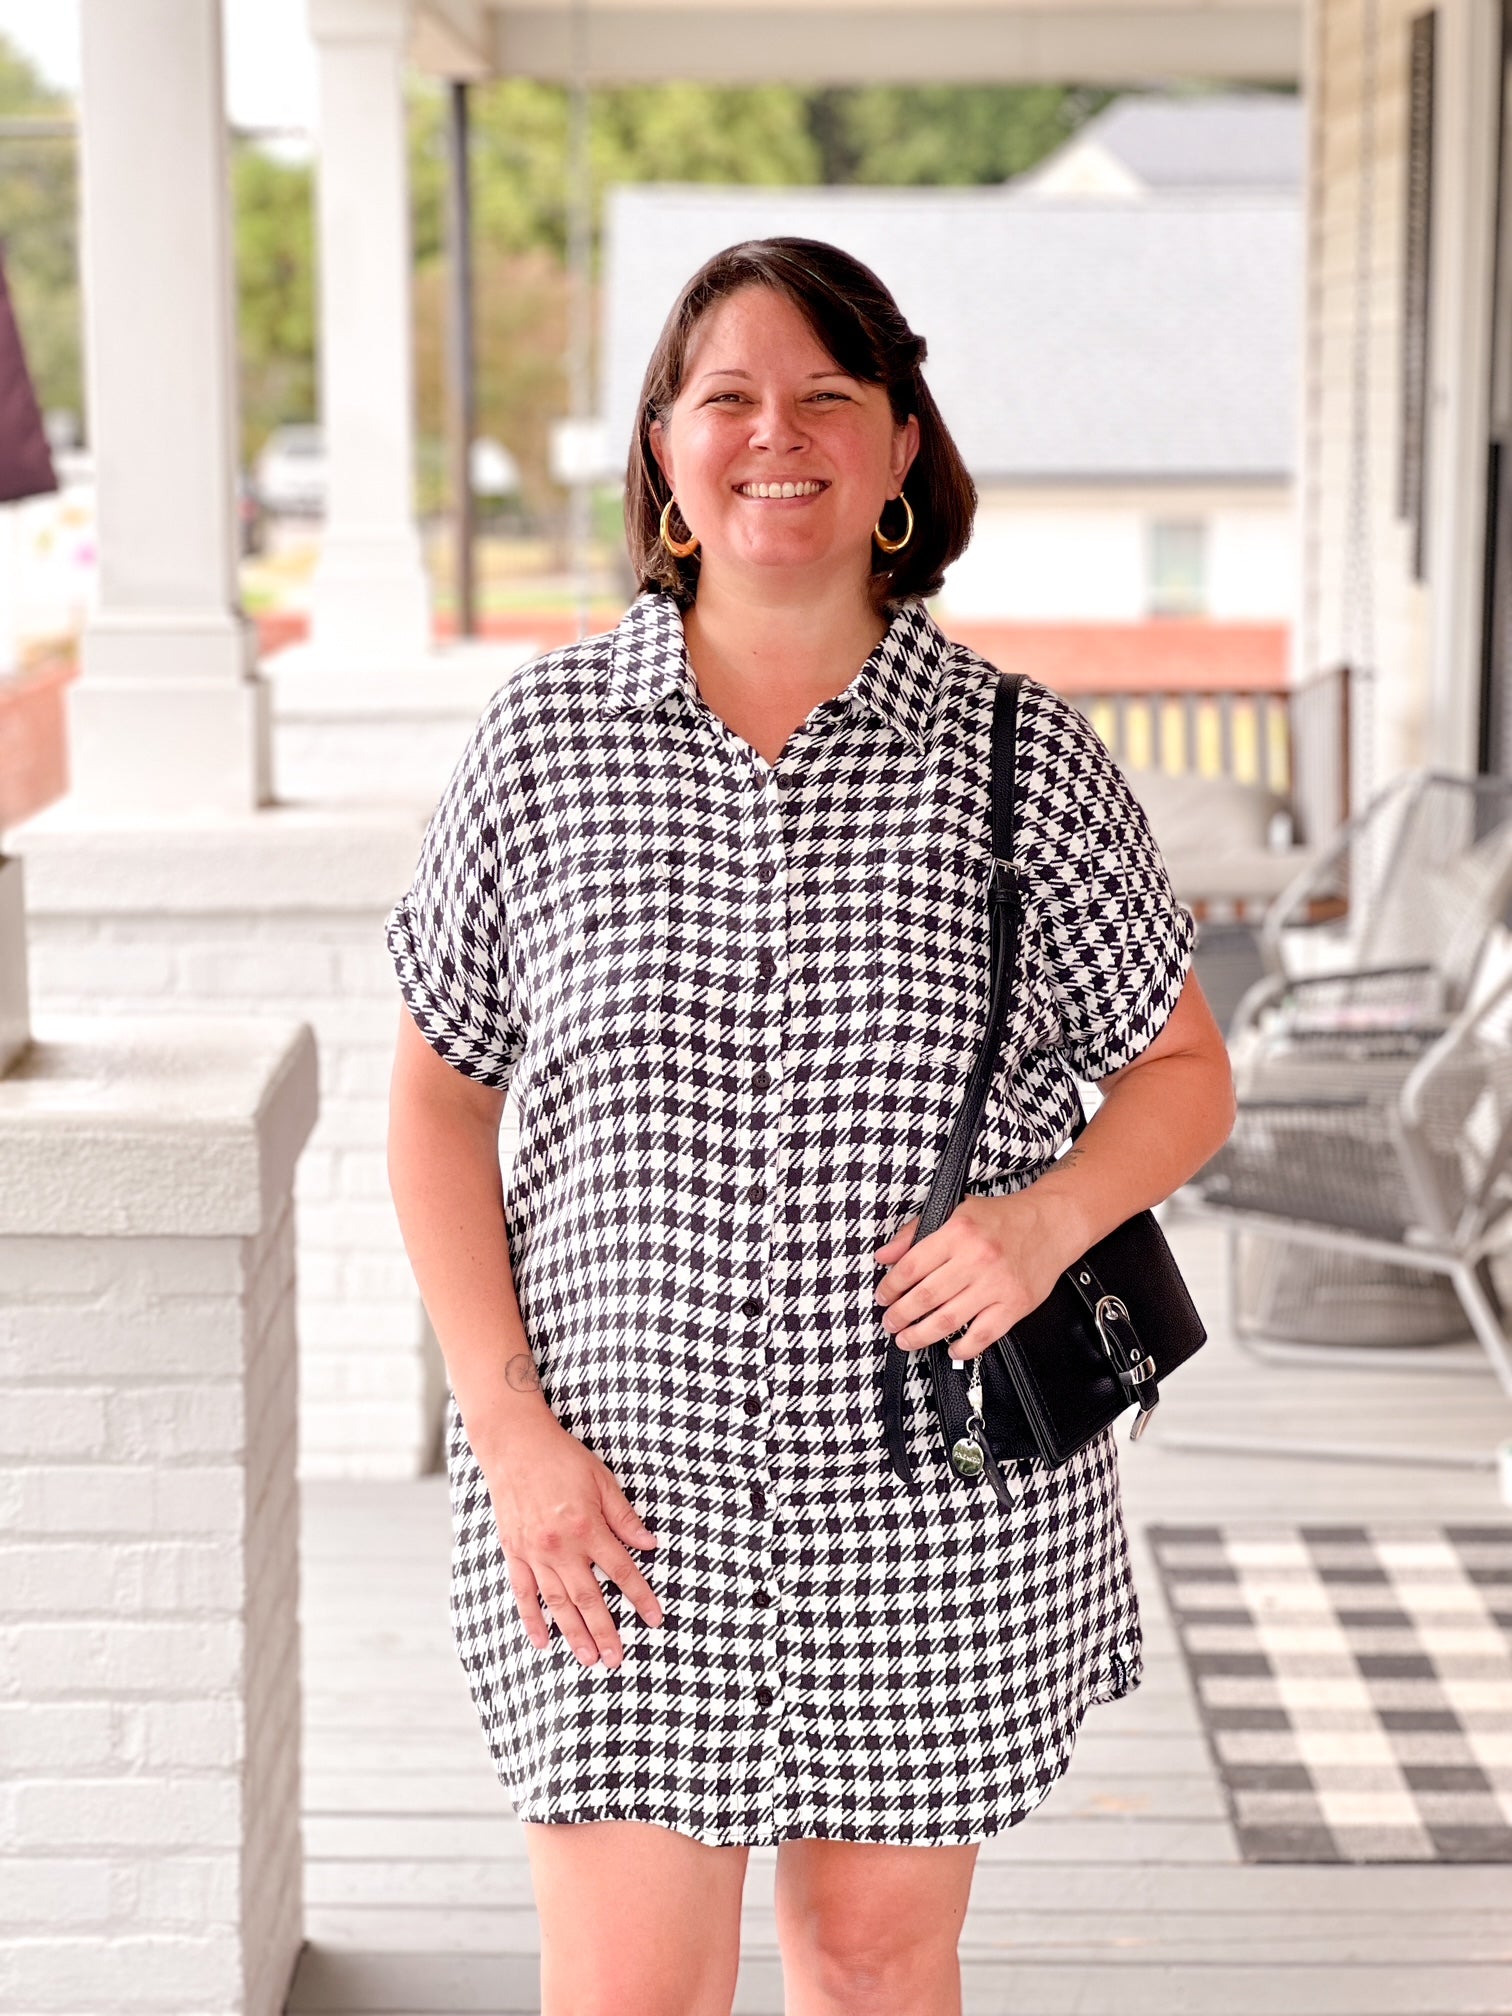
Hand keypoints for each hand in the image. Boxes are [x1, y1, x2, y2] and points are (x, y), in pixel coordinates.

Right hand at [479, 1412, 664, 1669]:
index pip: (621, 1570)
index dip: (640, 1596)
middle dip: (606, 1631)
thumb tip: (649, 1544)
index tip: (655, 1619)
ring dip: (574, 1633)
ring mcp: (534, 1552)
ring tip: (589, 1659)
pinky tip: (543, 1641)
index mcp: (586, 1526)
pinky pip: (523, 1593)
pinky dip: (532, 1619)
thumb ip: (624, 1518)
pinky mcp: (513, 1552)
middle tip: (617, 1660)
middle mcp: (560, 1546)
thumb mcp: (602, 1481)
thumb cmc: (562, 1459)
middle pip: (588, 1597)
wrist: (515, 1445)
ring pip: (557, 1603)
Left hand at [872, 1189, 1078, 1361]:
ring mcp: (997, 1284)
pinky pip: (983, 1335)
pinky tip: (950, 1349)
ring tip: (907, 1339)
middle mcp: (976, 1258)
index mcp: (957, 1232)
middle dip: (900, 1315)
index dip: (891, 1287)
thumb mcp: (955, 1211)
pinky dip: (963, 1348)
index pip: (911, 1266)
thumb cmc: (1001, 1218)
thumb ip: (915, 1233)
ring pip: (948, 1319)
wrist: (1051, 1223)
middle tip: (890, 1323)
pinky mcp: (1015, 1304)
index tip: (883, 1297)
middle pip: (926, 1296)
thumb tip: (884, 1257)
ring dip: (921, 1335)